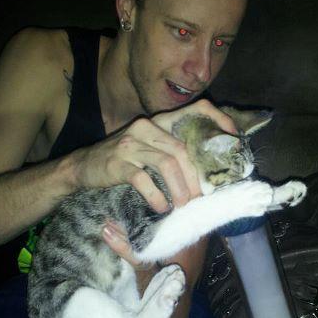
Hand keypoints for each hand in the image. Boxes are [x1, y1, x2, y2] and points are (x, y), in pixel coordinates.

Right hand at [73, 99, 237, 212]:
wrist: (82, 167)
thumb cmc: (122, 161)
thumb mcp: (148, 149)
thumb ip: (171, 151)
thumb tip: (205, 172)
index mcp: (159, 121)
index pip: (196, 109)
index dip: (219, 119)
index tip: (235, 139)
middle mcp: (146, 127)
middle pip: (183, 149)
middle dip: (196, 178)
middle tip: (200, 198)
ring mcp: (131, 143)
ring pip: (167, 164)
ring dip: (180, 189)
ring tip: (183, 206)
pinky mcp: (119, 162)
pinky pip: (144, 180)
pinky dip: (157, 197)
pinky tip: (161, 208)